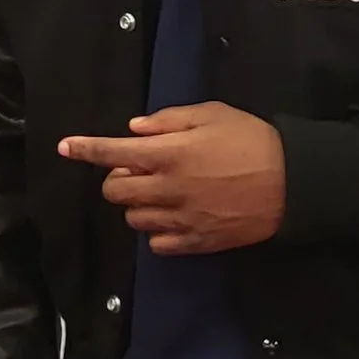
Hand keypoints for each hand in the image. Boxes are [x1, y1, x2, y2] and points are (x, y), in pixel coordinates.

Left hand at [57, 101, 285, 255]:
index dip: (85, 149)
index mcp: (169, 154)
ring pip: (134, 219)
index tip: (65, 147)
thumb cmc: (253, 140)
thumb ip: (169, 121)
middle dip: (117, 180)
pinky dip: (157, 230)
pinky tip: (174, 216)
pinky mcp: (197, 242)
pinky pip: (158, 244)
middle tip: (139, 170)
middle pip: (115, 193)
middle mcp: (168, 189)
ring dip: (138, 205)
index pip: (113, 153)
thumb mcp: (212, 115)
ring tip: (162, 192)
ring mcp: (181, 220)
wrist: (293, 183)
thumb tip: (134, 130)